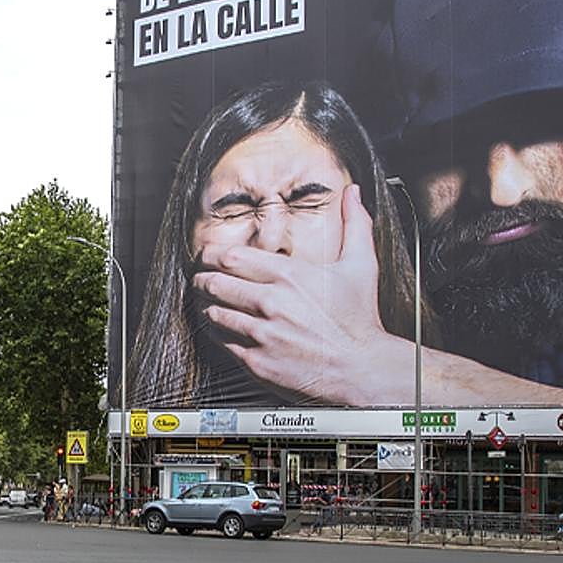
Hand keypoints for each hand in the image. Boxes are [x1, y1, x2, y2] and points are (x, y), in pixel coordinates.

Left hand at [190, 184, 399, 402]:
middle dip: (202, 278)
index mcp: (289, 275)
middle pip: (214, 283)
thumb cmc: (360, 320)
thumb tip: (353, 194)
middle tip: (200, 278)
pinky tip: (220, 327)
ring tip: (206, 301)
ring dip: (206, 305)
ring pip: (213, 313)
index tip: (207, 255)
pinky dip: (216, 333)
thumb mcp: (362, 265)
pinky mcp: (257, 361)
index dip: (211, 254)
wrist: (362, 369)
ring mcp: (262, 334)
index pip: (231, 257)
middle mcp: (271, 302)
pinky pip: (222, 342)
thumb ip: (356, 224)